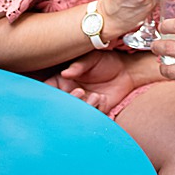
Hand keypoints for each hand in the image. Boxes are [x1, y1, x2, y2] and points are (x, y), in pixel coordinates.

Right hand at [47, 49, 162, 113]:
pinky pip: (91, 115)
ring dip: (83, 106)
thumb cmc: (105, 61)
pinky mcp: (96, 109)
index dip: (48, 93)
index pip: (50, 89)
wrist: (126, 71)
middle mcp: (71, 92)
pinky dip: (95, 109)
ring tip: (94, 96)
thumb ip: (78, 66)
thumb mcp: (91, 58)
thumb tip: (65, 74)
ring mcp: (83, 101)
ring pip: (75, 112)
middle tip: (79, 92)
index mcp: (64, 79)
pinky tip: (101, 98)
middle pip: (61, 103)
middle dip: (68, 102)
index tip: (53, 93)